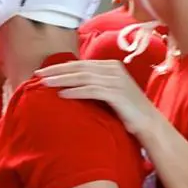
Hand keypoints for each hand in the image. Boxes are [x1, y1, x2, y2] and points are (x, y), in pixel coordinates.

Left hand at [34, 59, 160, 138]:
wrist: (149, 123)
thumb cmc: (125, 109)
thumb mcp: (108, 91)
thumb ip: (92, 83)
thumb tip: (67, 82)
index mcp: (110, 66)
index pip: (79, 64)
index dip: (59, 67)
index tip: (41, 71)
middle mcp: (113, 70)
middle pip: (79, 68)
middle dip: (56, 71)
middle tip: (37, 75)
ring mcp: (116, 81)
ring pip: (83, 78)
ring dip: (62, 80)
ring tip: (45, 84)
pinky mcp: (118, 94)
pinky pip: (92, 90)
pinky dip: (76, 92)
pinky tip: (62, 95)